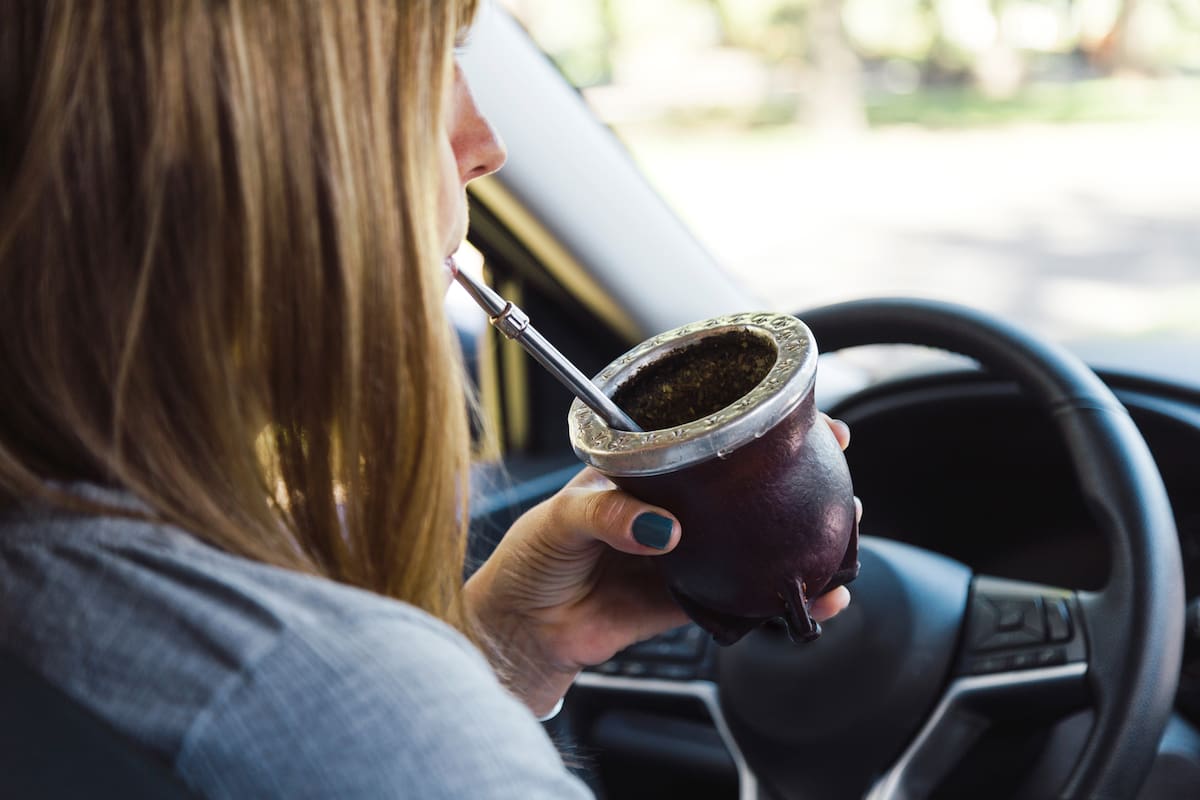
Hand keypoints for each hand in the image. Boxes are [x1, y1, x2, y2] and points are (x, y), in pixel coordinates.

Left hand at [464, 414, 858, 716]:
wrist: (521, 630)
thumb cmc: (530, 558)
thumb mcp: (560, 518)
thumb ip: (607, 514)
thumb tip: (662, 528)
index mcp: (646, 471)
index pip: (709, 439)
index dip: (755, 430)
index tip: (806, 425)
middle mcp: (673, 508)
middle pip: (745, 490)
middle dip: (797, 482)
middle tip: (837, 480)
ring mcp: (685, 555)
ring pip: (753, 542)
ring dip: (796, 541)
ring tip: (835, 538)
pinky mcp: (688, 601)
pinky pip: (740, 597)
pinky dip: (775, 598)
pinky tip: (808, 596)